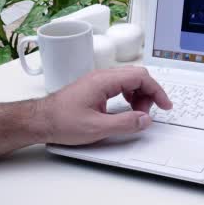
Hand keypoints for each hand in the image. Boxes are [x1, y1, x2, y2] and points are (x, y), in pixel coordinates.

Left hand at [36, 66, 171, 144]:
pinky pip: (120, 86)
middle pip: (137, 76)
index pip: (140, 77)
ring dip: (139, 96)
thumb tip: (145, 120)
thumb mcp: (97, 128)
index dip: (156, 91)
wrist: (39, 120)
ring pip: (129, 81)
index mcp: (104, 80)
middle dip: (148, 94)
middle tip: (147, 114)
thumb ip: (125, 123)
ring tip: (136, 114)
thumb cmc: (61, 121)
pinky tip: (127, 109)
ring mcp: (98, 81)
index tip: (164, 105)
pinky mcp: (95, 88)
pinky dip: (129, 96)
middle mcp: (102, 76)